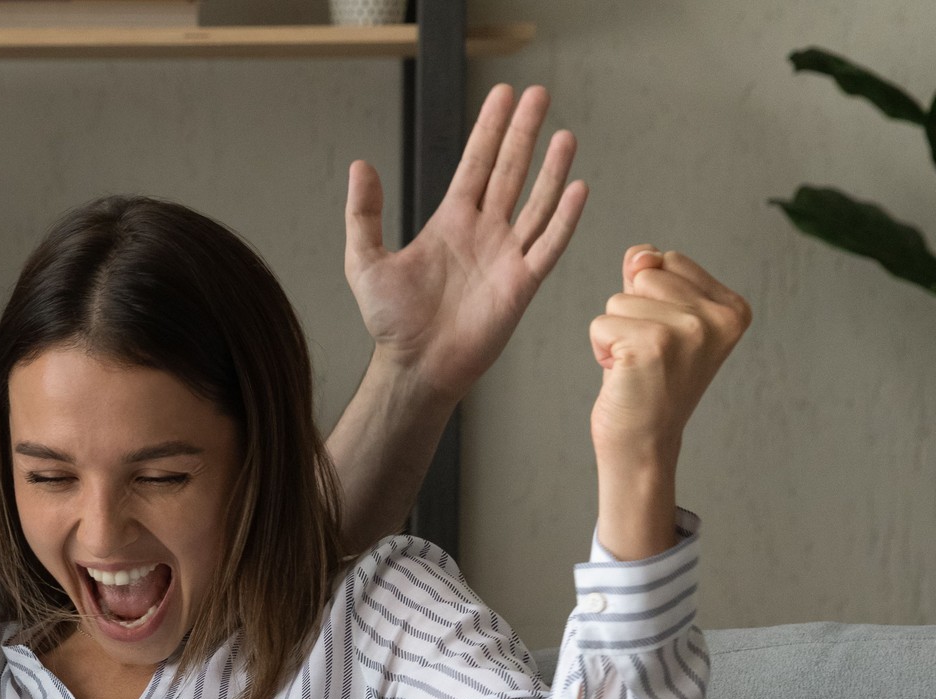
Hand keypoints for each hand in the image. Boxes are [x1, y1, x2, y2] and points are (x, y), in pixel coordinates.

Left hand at [345, 84, 588, 404]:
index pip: (476, 164)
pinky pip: (548, 245)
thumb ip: (364, 215)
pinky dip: (563, 218)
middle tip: (538, 93)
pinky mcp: (521, 285)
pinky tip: (577, 187)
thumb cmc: (391, 322)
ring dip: (551, 169)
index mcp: (451, 223)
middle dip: (523, 132)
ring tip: (563, 133)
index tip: (504, 94)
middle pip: (509, 171)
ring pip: (536, 202)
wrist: (414, 367)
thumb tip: (360, 165)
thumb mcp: (365, 262)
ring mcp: (505, 256)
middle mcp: (483, 233)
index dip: (490, 129)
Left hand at [588, 245, 751, 558]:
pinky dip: (600, 349)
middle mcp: (717, 317)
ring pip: (618, 298)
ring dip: (615, 333)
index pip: (668, 260)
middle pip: (644, 275)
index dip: (650, 298)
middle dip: (631, 312)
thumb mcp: (660, 320)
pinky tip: (623, 375)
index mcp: (732, 308)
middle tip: (647, 356)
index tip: (665, 340)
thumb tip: (640, 253)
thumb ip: (652, 279)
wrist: (644, 444)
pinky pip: (600, 323)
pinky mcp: (651, 345)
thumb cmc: (649, 382)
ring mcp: (688, 330)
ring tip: (636, 366)